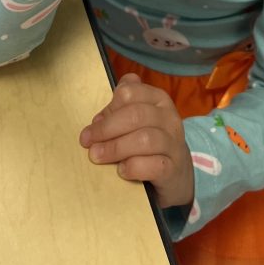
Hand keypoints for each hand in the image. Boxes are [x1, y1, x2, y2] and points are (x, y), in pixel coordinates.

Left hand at [79, 73, 194, 209]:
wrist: (176, 172)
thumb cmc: (149, 142)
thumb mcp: (137, 121)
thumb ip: (118, 112)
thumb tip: (97, 120)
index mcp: (157, 99)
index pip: (130, 92)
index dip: (108, 107)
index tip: (93, 123)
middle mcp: (169, 117)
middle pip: (135, 115)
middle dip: (106, 128)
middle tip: (87, 142)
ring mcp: (173, 143)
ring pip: (144, 139)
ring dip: (115, 148)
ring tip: (97, 156)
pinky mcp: (173, 168)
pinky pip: (153, 165)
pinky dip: (133, 167)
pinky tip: (121, 170)